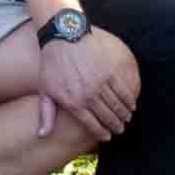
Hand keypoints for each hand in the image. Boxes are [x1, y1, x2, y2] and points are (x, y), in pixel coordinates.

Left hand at [33, 18, 144, 138]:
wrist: (63, 37)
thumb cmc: (51, 65)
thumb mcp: (45, 91)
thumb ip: (46, 115)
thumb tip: (42, 136)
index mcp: (73, 103)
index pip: (92, 124)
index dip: (102, 133)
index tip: (108, 137)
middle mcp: (88, 96)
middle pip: (107, 116)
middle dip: (116, 126)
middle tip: (120, 130)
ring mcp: (100, 83)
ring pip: (117, 105)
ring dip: (124, 115)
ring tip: (127, 119)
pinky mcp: (109, 71)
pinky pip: (123, 89)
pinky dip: (129, 99)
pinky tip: (132, 104)